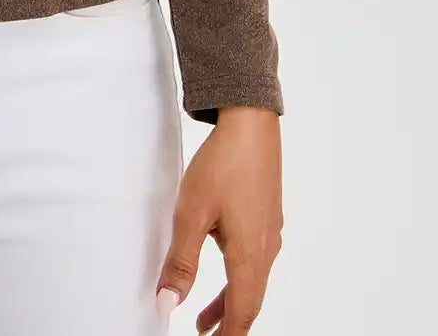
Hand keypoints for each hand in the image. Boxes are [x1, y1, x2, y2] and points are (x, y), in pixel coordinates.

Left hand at [155, 108, 282, 332]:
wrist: (251, 123)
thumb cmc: (223, 165)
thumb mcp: (192, 214)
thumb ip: (181, 262)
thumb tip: (168, 303)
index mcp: (249, 255)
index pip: (241, 313)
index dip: (227, 335)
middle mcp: (266, 249)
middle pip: (249, 301)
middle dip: (227, 324)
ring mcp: (269, 232)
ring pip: (251, 280)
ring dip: (230, 301)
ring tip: (204, 317)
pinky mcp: (267, 216)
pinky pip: (254, 259)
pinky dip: (237, 276)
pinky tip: (223, 264)